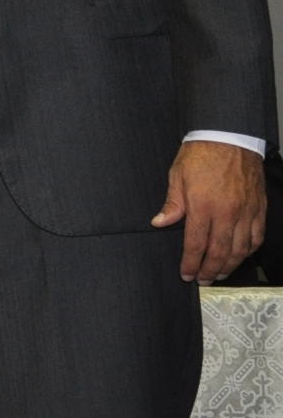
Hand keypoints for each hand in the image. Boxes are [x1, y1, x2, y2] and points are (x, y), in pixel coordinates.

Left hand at [153, 140, 265, 282]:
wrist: (229, 136)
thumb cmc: (200, 154)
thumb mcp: (177, 175)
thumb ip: (172, 203)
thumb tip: (159, 223)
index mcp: (202, 205)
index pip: (196, 243)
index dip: (191, 263)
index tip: (186, 274)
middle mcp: (226, 212)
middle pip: (219, 251)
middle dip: (210, 270)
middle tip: (203, 281)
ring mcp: (246, 211)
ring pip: (240, 248)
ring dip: (229, 265)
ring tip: (220, 274)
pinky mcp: (259, 207)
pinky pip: (257, 236)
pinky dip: (249, 250)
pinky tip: (240, 256)